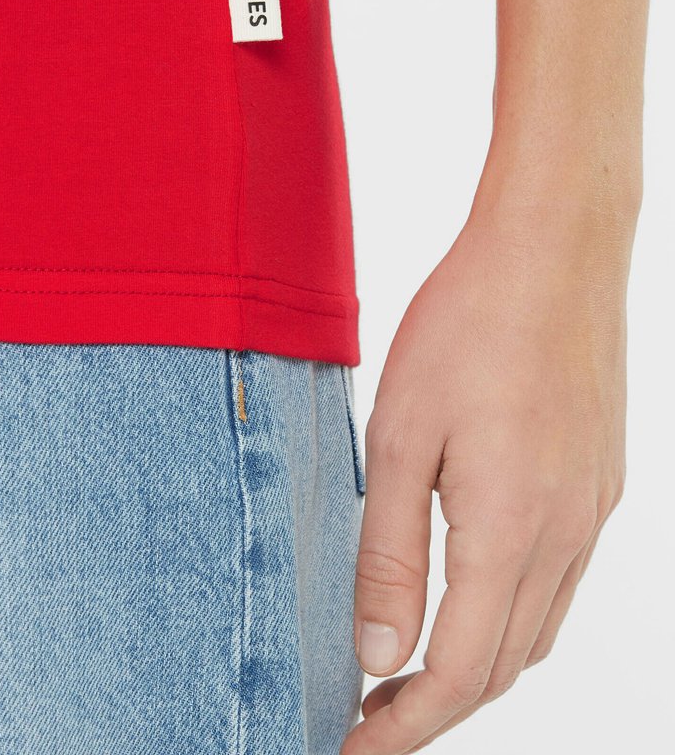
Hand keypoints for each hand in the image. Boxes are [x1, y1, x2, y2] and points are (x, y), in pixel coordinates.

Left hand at [341, 195, 631, 753]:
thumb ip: (391, 555)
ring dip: (477, 662)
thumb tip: (380, 658)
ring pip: (537, 628)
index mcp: (509, 531)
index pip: (458, 676)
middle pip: (503, 665)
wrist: (553, 248)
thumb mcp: (400, 438)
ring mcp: (592, 508)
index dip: (403, 728)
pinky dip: (513, 611)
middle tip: (370, 709)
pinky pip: (561, 578)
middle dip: (435, 706)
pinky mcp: (600, 478)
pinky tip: (473, 585)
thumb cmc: (468, 326)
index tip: (353, 747)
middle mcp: (565, 534)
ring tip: (412, 660)